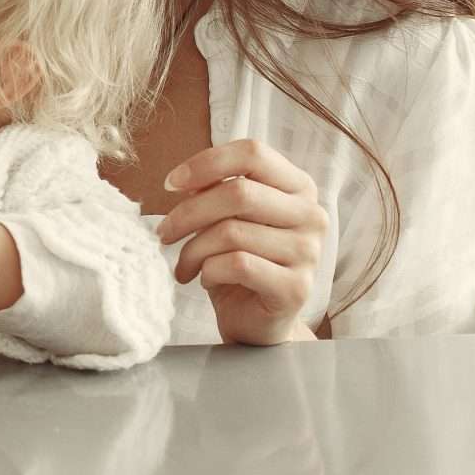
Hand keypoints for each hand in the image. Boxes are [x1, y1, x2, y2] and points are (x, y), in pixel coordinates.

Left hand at [155, 139, 328, 344]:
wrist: (255, 321)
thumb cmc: (238, 261)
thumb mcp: (224, 218)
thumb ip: (213, 190)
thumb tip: (185, 180)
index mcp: (297, 187)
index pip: (253, 153)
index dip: (205, 163)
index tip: (170, 184)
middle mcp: (311, 215)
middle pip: (238, 193)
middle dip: (188, 212)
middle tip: (163, 233)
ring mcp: (309, 253)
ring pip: (232, 232)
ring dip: (193, 249)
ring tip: (184, 264)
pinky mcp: (296, 288)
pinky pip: (238, 265)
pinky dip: (209, 271)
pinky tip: (206, 279)